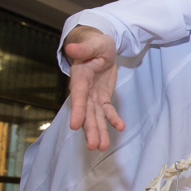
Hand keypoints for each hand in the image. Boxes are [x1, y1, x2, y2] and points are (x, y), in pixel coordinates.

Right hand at [63, 26, 124, 150]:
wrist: (100, 48)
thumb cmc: (95, 44)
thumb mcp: (93, 44)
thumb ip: (83, 48)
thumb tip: (70, 46)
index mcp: (80, 77)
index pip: (78, 96)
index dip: (78, 110)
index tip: (75, 126)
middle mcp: (84, 90)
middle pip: (87, 112)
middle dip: (90, 129)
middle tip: (93, 146)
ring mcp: (93, 96)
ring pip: (95, 116)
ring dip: (99, 131)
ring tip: (102, 147)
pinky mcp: (102, 98)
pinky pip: (107, 111)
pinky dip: (113, 120)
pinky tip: (120, 127)